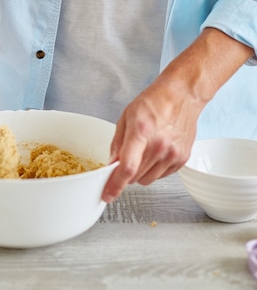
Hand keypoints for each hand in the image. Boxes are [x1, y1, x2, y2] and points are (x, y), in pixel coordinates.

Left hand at [102, 78, 199, 202]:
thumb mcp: (127, 116)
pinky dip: (155, 169)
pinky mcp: (182, 158)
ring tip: (144, 151)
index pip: (127, 168)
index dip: (115, 185)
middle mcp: (159, 145)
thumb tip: (112, 164)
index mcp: (141, 132)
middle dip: (126, 173)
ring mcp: (173, 153)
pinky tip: (156, 152)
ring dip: (141, 172)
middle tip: (127, 158)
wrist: (182, 95)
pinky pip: (162, 176)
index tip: (107, 195)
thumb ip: (118, 142)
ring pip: (148, 180)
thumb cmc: (155, 102)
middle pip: (136, 176)